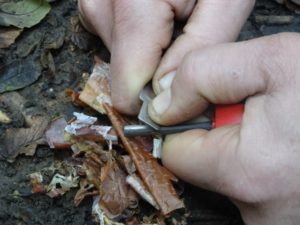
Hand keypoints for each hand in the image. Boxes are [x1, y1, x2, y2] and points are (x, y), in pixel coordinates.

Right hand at [79, 0, 254, 113]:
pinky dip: (138, 42)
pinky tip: (156, 23)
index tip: (177, 107)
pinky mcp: (98, 6)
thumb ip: (196, 51)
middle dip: (155, 73)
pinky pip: (115, 41)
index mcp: (133, 7)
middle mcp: (103, 8)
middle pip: (125, 75)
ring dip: (147, 56)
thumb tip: (165, 96)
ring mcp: (95, 5)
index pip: (127, 86)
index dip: (152, 104)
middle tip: (183, 48)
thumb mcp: (224, 4)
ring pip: (120, 59)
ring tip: (172, 28)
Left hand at [149, 33, 299, 224]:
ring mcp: (276, 219)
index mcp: (249, 173)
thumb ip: (205, 75)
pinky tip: (290, 147)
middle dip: (220, 133)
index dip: (183, 122)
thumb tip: (164, 103)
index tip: (202, 105)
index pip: (175, 152)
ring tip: (284, 131)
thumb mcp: (274, 63)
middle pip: (204, 164)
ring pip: (232, 174)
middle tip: (260, 113)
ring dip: (247, 146)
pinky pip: (256, 183)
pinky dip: (264, 161)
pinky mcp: (288, 217)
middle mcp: (261, 209)